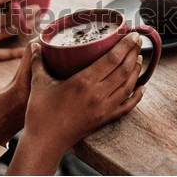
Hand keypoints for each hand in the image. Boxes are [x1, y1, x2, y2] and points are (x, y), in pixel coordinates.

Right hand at [7, 33, 145, 174]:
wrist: (45, 142)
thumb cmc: (40, 113)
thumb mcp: (38, 83)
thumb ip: (38, 62)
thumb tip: (35, 45)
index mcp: (83, 82)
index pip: (112, 59)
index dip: (125, 46)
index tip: (132, 34)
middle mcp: (98, 94)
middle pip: (124, 70)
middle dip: (133, 53)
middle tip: (138, 41)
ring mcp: (103, 108)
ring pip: (128, 86)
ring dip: (136, 71)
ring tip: (138, 58)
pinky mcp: (104, 120)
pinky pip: (127, 106)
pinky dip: (136, 96)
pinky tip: (141, 88)